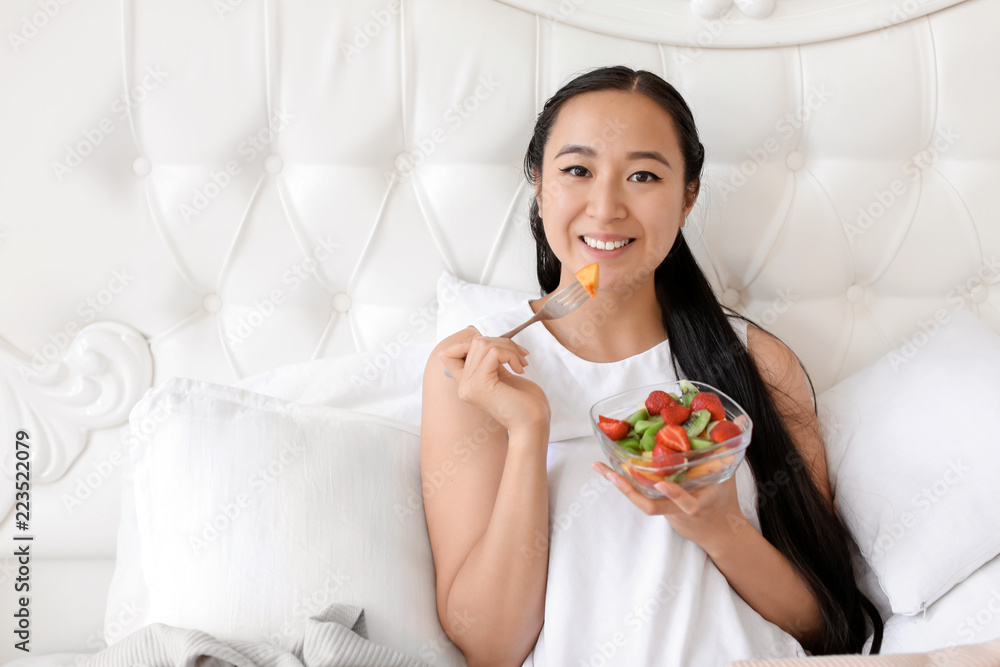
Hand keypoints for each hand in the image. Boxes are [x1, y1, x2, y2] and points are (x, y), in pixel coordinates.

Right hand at [439, 335, 550, 433]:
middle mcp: (464, 386)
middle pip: (474, 343)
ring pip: (483, 344)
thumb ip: (489, 361)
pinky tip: (520, 369)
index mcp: (467, 385)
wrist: (534, 425)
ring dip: (508, 347)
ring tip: (522, 362)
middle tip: (521, 355)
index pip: (450, 353)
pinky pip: (493, 352)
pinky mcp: (481, 384)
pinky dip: (511, 355)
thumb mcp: (502, 375)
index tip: (499, 348)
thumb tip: (480, 339)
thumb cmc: (525, 403)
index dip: (469, 342)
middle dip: (501, 342)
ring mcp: (470, 385)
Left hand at [591, 462, 747, 556]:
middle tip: (611, 472)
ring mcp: (665, 510)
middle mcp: (677, 509)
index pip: (686, 503)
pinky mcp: (658, 507)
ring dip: (619, 484)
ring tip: (600, 467)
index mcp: (698, 503)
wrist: (720, 533)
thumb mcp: (730, 475)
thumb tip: (744, 418)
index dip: (674, 494)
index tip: (662, 484)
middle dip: (629, 490)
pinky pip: (639, 496)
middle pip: (650, 506)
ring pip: (640, 501)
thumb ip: (731, 447)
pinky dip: (624, 482)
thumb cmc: (724, 500)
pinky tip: (608, 468)